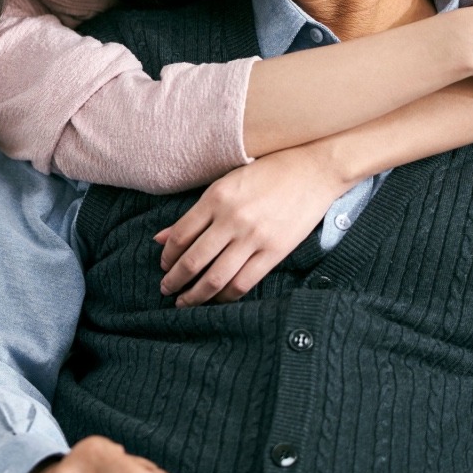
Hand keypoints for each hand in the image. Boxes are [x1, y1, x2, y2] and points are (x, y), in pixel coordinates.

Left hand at [156, 146, 349, 305]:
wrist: (313, 170)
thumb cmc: (266, 173)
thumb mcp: (225, 183)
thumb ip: (194, 213)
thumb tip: (160, 238)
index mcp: (216, 198)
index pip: (180, 235)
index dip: (167, 256)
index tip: (164, 265)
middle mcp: (231, 219)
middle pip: (193, 260)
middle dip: (175, 280)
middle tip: (166, 289)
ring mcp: (254, 238)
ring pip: (216, 278)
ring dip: (196, 295)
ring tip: (185, 302)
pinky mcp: (275, 252)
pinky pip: (244, 282)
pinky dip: (226, 296)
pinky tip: (217, 299)